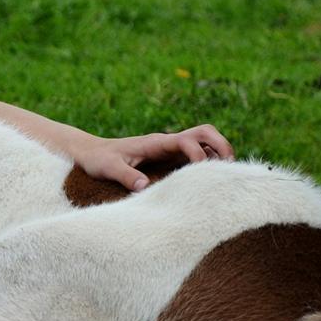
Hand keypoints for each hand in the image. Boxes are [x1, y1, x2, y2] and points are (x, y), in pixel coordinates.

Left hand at [74, 124, 234, 191]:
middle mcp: (167, 142)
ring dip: (218, 153)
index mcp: (156, 143)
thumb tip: (144, 187)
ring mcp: (171, 149)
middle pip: (205, 133)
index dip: (197, 154)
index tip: (199, 173)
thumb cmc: (99, 160)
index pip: (186, 140)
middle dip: (221, 146)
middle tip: (229, 168)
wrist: (91, 153)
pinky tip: (209, 182)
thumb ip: (125, 176)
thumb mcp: (108, 168)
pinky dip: (208, 163)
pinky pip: (196, 155)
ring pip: (205, 142)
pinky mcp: (170, 158)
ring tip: (225, 177)